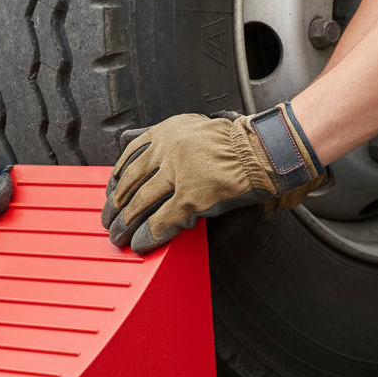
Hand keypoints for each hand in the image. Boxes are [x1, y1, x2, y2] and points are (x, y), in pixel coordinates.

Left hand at [101, 104, 324, 253]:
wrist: (269, 150)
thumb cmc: (240, 145)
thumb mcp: (197, 133)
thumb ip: (170, 146)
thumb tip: (141, 159)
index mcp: (168, 132)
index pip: (129, 158)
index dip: (116, 180)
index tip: (110, 193)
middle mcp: (168, 150)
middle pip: (130, 183)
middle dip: (116, 206)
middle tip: (108, 220)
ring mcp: (179, 173)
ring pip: (140, 204)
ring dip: (126, 225)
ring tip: (119, 237)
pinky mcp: (191, 196)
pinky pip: (161, 220)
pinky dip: (148, 236)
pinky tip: (141, 244)